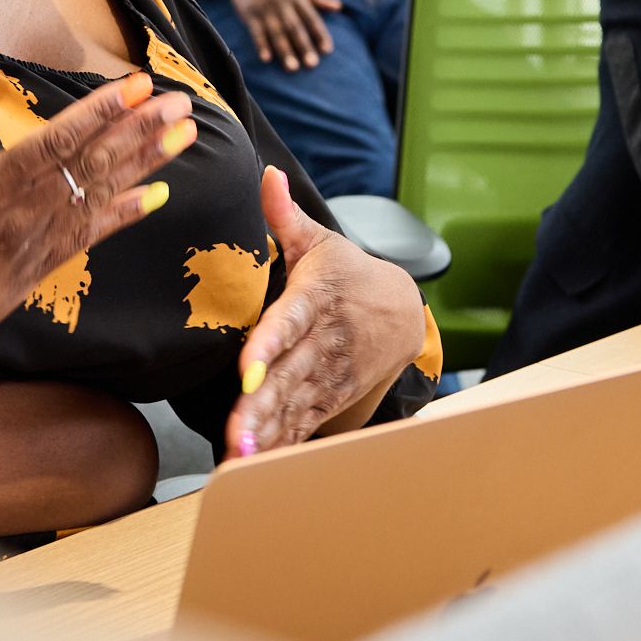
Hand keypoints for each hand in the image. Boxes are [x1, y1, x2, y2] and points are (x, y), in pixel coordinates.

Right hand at [0, 69, 194, 390]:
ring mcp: (31, 246)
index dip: (100, 112)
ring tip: (184, 137)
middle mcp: (17, 215)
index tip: (136, 85)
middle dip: (140, 131)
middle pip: (90, 165)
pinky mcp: (36, 273)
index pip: (55, 141)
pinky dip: (125, 214)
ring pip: (99, 197)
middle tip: (181, 103)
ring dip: (145, 165)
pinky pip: (89, 238)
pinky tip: (157, 194)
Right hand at [222, 0, 342, 71]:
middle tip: (312, 65)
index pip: (311, 17)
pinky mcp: (249, 13)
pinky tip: (267, 58)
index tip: (327, 50)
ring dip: (285, 51)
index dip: (319, 33)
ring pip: (277, 33)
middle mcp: (281, 2)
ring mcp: (264, 8)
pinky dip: (261, 45)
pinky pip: (256, 32)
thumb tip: (338, 7)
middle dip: (304, 46)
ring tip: (293, 68)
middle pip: (295, 27)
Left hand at [225, 167, 426, 457]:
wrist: (403, 310)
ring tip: (240, 457)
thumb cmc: (347, 273)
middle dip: (263, 405)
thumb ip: (284, 215)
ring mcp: (330, 374)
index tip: (248, 367)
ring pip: (296, 405)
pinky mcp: (331, 397)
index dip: (269, 345)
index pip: (289, 321)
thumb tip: (265, 173)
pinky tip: (253, 467)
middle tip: (236, 431)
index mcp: (316, 298)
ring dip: (269, 432)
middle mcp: (324, 341)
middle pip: (289, 375)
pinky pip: (303, 424)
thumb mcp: (320, 240)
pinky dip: (280, 447)